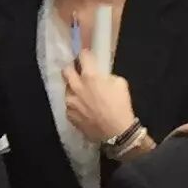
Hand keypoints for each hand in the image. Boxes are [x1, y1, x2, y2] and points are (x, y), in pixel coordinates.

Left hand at [61, 24, 136, 148]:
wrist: (116, 132)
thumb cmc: (121, 106)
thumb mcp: (120, 83)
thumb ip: (107, 76)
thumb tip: (101, 76)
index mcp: (89, 76)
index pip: (82, 56)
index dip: (85, 55)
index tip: (87, 57)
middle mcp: (76, 86)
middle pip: (66, 70)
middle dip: (72, 68)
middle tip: (79, 72)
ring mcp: (70, 101)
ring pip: (67, 89)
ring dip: (73, 88)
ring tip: (83, 94)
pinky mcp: (69, 114)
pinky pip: (69, 105)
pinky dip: (75, 104)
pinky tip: (84, 109)